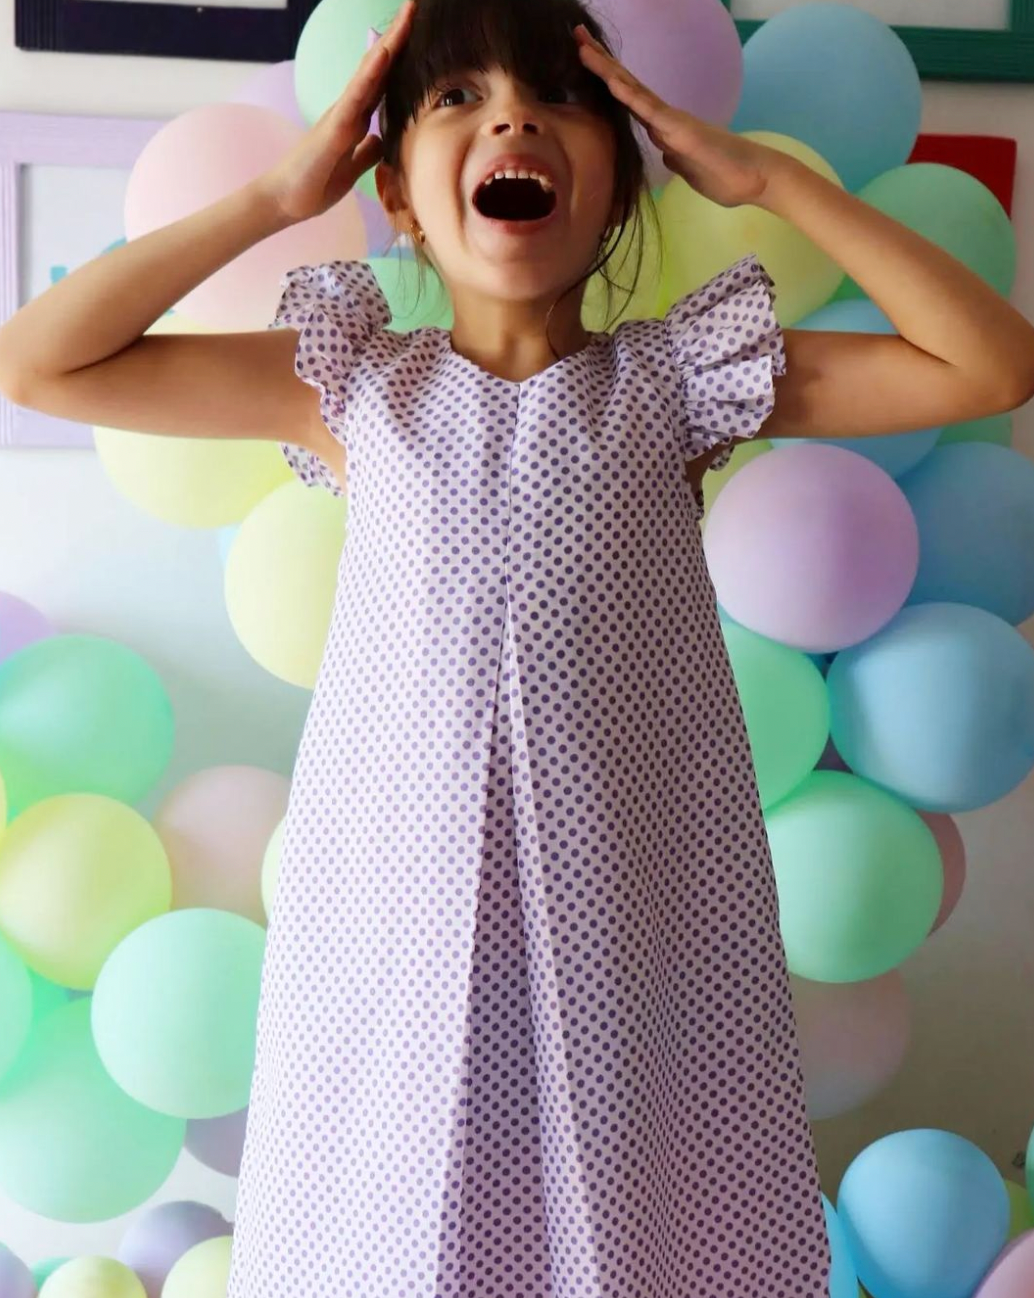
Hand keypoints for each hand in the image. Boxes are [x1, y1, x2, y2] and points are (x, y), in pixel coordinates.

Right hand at [259, 0, 415, 223]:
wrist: (285, 201)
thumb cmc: (314, 184)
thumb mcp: (352, 168)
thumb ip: (367, 151)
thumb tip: (383, 139)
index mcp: (356, 119)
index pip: (384, 83)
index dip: (402, 58)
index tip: (419, 31)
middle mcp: (349, 110)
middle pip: (378, 68)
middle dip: (398, 36)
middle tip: (416, 5)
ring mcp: (341, 116)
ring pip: (369, 73)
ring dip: (389, 44)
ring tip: (406, 15)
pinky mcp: (334, 129)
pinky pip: (356, 97)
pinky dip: (371, 73)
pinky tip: (384, 54)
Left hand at [573, 24, 774, 208]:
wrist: (754, 179)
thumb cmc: (725, 177)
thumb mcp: (689, 170)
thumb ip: (675, 157)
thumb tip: (665, 151)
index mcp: (665, 128)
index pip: (629, 100)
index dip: (608, 80)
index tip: (586, 61)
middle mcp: (665, 117)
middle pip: (626, 86)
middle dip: (600, 62)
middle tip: (577, 35)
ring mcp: (671, 121)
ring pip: (631, 90)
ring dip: (606, 69)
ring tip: (582, 45)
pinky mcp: (680, 130)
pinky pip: (649, 109)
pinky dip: (628, 95)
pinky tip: (610, 80)